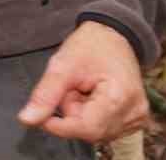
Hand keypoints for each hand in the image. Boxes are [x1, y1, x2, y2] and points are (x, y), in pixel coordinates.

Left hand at [17, 22, 148, 142]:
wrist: (112, 35)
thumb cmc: (91, 45)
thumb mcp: (62, 64)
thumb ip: (45, 94)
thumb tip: (28, 120)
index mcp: (119, 97)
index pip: (86, 128)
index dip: (60, 126)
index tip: (43, 114)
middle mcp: (134, 112)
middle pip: (89, 131)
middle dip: (72, 112)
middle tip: (71, 88)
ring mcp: (136, 117)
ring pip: (95, 131)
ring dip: (81, 114)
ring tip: (83, 89)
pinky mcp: (134, 119)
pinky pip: (104, 128)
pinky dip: (92, 116)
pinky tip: (94, 97)